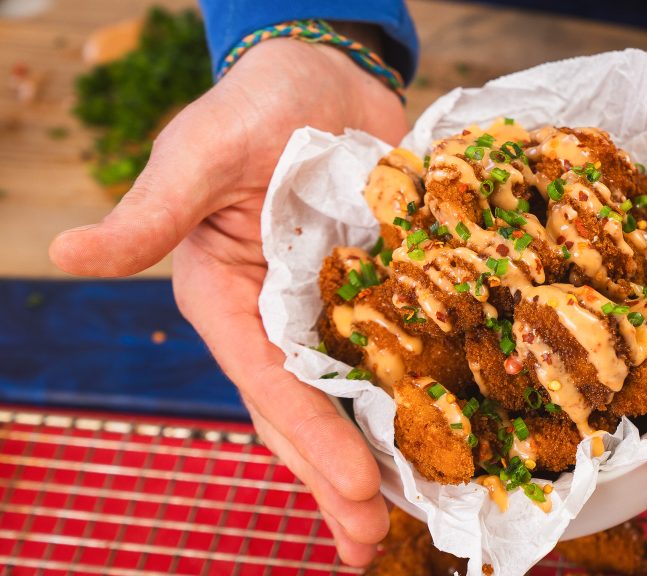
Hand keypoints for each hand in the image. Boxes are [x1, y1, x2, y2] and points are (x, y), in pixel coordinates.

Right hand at [50, 39, 406, 563]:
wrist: (327, 75)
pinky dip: (415, 397)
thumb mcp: (198, 153)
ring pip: (350, 397)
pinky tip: (444, 439)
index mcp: (225, 298)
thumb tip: (67, 253)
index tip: (352, 492)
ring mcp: (330, 310)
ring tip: (406, 520)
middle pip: (304, 411)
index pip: (266, 382)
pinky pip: (397, 353)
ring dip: (375, 458)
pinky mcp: (376, 292)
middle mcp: (276, 316)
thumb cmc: (253, 106)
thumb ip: (151, 212)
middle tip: (371, 541)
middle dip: (334, 477)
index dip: (307, 439)